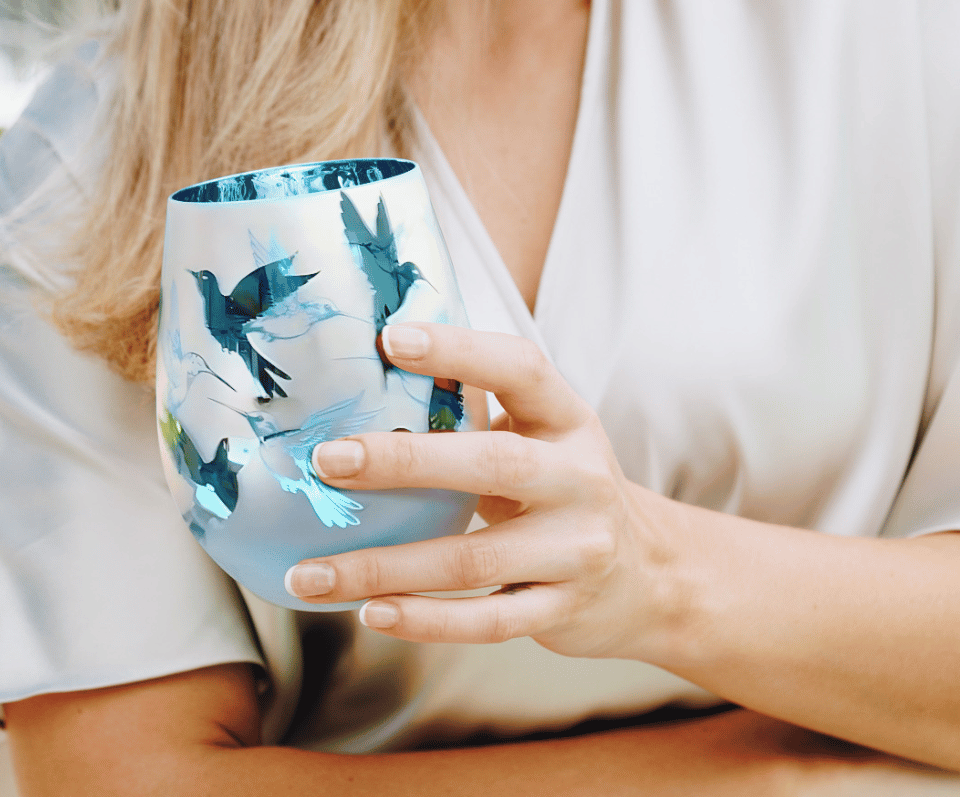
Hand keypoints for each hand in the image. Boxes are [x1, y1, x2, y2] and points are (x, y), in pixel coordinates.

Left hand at [284, 322, 674, 658]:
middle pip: (495, 462)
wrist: (650, 574)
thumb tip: (375, 373)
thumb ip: (482, 410)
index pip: (521, 368)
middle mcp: (580, 479)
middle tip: (327, 460)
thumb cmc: (564, 487)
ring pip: (474, 559)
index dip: (459, 349)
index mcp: (570, 420)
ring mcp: (577, 550)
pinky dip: (424, 620)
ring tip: (309, 573)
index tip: (388, 339)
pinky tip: (370, 612)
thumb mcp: (544, 436)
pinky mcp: (562, 609)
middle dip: (405, 461)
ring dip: (384, 567)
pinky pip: (486, 621)